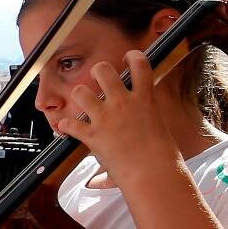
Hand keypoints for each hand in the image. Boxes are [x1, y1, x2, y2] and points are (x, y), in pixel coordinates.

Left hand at [49, 53, 182, 185]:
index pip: (140, 64)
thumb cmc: (162, 156)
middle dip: (98, 71)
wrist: (152, 172)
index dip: (132, 56)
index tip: (127, 58)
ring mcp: (106, 118)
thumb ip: (145, 117)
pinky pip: (70, 124)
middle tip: (100, 80)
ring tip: (84, 102)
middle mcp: (123, 103)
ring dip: (80, 95)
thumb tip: (143, 122)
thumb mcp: (158, 127)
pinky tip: (67, 127)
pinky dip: (66, 126)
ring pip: (81, 91)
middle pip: (103, 70)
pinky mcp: (92, 135)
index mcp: (144, 99)